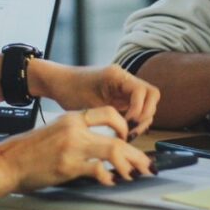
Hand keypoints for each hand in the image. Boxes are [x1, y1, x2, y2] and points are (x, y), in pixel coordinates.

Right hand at [0, 106, 152, 190]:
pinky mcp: (68, 166)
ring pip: (113, 150)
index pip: (108, 113)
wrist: (8, 161)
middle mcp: (75, 129)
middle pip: (117, 135)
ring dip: (130, 164)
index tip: (130, 140)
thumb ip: (77, 134)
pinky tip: (111, 181)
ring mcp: (73, 147)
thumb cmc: (30, 150)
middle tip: (147, 164)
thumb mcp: (55, 132)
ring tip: (137, 174)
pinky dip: (108, 176)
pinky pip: (97, 169)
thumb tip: (98, 146)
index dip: (124, 126)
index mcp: (73, 118)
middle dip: (136, 153)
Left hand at [29, 61, 159, 136]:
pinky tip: (124, 131)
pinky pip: (136, 107)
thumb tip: (126, 132)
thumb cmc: (70, 90)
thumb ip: (110, 117)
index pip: (143, 91)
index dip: (139, 110)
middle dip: (145, 114)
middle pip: (151, 95)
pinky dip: (134, 119)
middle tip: (132, 130)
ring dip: (141, 119)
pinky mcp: (121, 96)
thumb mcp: (90, 105)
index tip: (128, 124)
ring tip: (127, 134)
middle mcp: (124, 80)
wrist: (58, 83)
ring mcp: (124, 88)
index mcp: (117, 76)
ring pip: (146, 103)